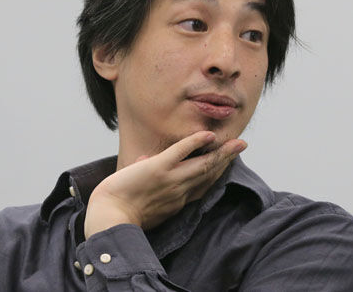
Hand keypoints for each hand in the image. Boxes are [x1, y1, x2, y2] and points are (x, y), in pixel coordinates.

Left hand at [84, 131, 246, 237]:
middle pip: (209, 174)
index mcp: (177, 202)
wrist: (109, 218)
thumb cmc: (119, 212)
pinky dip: (194, 143)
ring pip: (203, 164)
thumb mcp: (140, 201)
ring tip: (238, 142)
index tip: (226, 161)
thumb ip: (146, 180)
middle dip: (227, 159)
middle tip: (242, 145)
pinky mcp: (158, 169)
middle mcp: (179, 192)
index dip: (217, 172)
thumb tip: (143, 159)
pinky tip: (208, 135)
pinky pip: (180, 153)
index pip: (202, 185)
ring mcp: (171, 180)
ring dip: (222, 152)